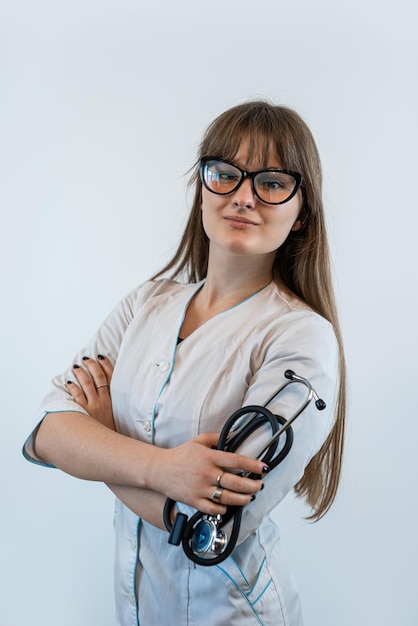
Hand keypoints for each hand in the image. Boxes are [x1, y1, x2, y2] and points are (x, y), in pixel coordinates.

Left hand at [65, 355, 115, 429]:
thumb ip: (111, 400)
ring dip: (81, 373)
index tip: (101, 357)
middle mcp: (104, 400)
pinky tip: (69, 382)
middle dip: (92, 365)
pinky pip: (77, 396)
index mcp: (113, 399)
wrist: (107, 444)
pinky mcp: (84, 412)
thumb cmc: (109, 428)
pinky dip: (73, 387)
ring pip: (87, 384)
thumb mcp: (116, 413)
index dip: (106, 365)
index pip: (111, 377)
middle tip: (86, 358)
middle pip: (98, 377)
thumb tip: (106, 388)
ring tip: (76, 367)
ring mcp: (94, 405)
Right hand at [150, 433, 266, 515]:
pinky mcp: (194, 501)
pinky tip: (229, 505)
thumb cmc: (180, 455)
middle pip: (236, 482)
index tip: (263, 468)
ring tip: (250, 497)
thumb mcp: (199, 441)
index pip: (236, 461)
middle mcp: (207, 473)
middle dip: (252, 485)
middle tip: (260, 485)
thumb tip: (234, 434)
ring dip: (243, 499)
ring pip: (228, 498)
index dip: (253, 465)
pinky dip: (224, 508)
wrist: (160, 469)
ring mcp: (201, 489)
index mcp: (209, 457)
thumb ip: (217, 437)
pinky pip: (213, 508)